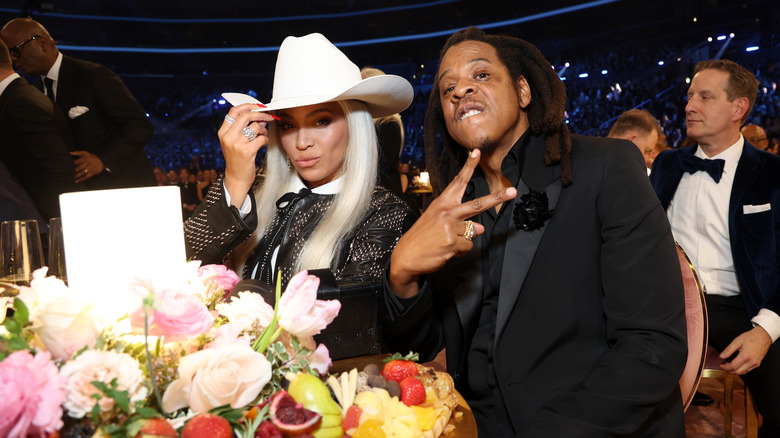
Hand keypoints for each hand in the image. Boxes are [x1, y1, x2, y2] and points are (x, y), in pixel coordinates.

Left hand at [71, 151, 104, 182]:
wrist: (103, 161)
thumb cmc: (92, 157)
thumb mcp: (86, 153)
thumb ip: (78, 153)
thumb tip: (70, 153)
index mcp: (84, 159)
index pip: (76, 162)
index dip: (75, 163)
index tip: (75, 164)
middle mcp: (86, 164)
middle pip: (78, 168)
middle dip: (76, 170)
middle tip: (76, 170)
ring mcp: (89, 169)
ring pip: (81, 173)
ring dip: (77, 175)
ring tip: (75, 177)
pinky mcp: (92, 173)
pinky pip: (85, 177)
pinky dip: (80, 180)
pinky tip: (76, 181)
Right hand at [218, 103, 275, 206]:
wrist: (236, 178)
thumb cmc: (237, 159)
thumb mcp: (233, 142)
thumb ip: (242, 128)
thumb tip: (259, 115)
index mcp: (223, 132)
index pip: (233, 111)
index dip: (247, 106)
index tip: (258, 106)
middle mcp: (228, 137)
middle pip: (245, 115)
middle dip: (260, 114)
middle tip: (269, 116)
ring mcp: (236, 144)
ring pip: (256, 127)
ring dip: (264, 129)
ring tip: (263, 135)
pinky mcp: (247, 152)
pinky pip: (261, 138)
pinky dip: (265, 139)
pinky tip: (262, 144)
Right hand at [389, 149, 516, 297]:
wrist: (406, 255)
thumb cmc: (422, 238)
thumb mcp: (438, 223)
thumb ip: (460, 222)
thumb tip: (480, 228)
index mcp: (442, 203)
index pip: (458, 182)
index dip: (469, 167)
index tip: (477, 152)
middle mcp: (447, 211)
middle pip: (477, 204)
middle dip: (497, 198)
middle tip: (512, 191)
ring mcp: (450, 226)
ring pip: (472, 232)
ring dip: (463, 240)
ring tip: (445, 242)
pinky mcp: (453, 242)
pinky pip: (468, 246)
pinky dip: (460, 251)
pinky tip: (446, 250)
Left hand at [719, 325, 771, 374]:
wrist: (763, 336)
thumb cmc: (752, 337)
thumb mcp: (737, 341)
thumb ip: (728, 350)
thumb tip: (722, 356)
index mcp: (746, 356)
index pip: (733, 366)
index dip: (726, 367)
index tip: (721, 365)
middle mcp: (752, 362)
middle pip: (738, 372)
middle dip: (729, 371)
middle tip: (724, 367)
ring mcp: (756, 364)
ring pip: (743, 372)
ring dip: (735, 371)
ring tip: (729, 366)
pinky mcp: (757, 364)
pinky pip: (748, 370)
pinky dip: (741, 369)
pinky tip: (737, 365)